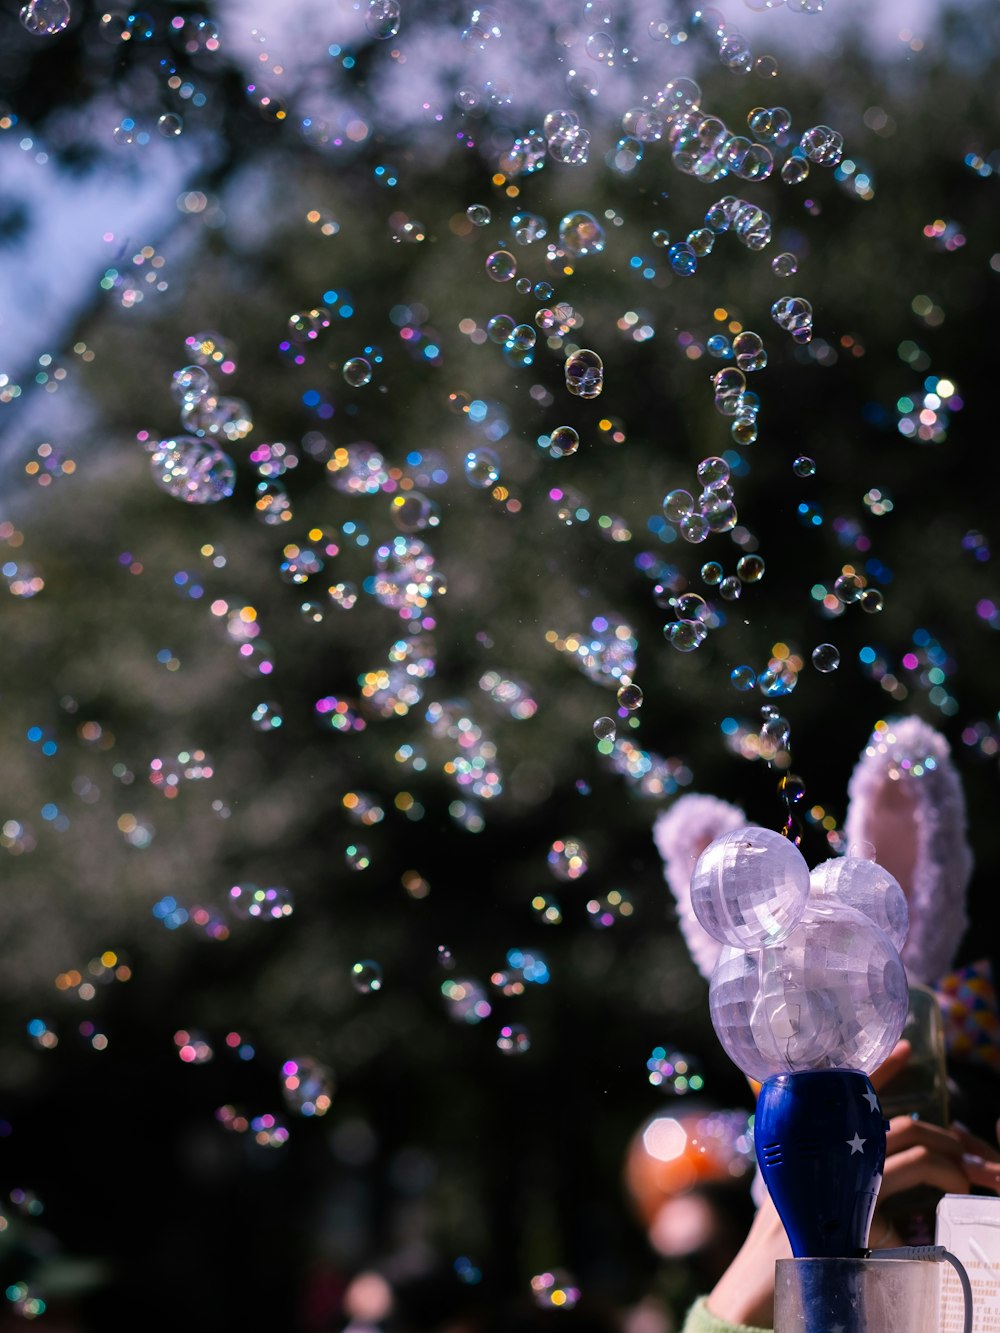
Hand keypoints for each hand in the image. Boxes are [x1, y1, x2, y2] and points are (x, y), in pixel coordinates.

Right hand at [703, 1043, 999, 1327]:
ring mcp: (834, 1173)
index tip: (904, 1048)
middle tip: (969, 1148)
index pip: (846, 1097)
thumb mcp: (812, 1212)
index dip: (877, 1070)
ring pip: (905, 1142)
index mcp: (808, 1147)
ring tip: (972, 1171)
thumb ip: (839, 1192)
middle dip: (940, 1133)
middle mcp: (817, 1149)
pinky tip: (953, 1186)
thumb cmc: (784, 1255)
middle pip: (891, 1122)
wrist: (761, 1289)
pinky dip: (938, 1172)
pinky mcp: (853, 1202)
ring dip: (948, 1155)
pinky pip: (907, 1173)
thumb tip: (884, 1191)